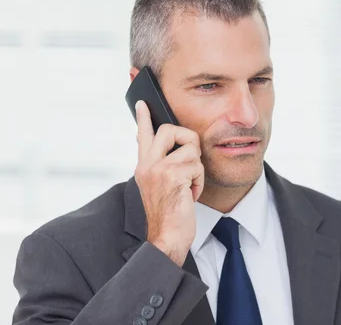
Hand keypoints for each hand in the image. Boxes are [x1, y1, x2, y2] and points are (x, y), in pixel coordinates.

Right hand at [133, 100, 203, 266]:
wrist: (167, 238)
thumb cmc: (169, 215)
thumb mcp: (161, 187)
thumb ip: (162, 166)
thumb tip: (174, 149)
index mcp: (143, 166)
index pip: (143, 136)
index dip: (143, 118)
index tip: (142, 103)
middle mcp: (147, 165)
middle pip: (170, 130)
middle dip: (187, 140)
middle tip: (189, 160)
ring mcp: (158, 169)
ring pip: (191, 149)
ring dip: (196, 170)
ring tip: (188, 188)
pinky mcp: (172, 175)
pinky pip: (197, 166)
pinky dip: (199, 182)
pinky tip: (190, 196)